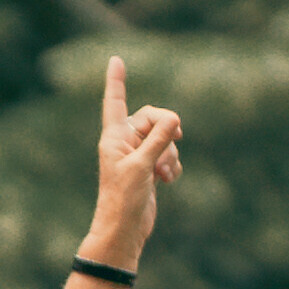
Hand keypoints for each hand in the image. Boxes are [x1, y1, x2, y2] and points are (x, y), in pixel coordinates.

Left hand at [87, 49, 184, 261]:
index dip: (117, 81)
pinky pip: (169, 155)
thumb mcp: (142, 166)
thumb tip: (174, 119)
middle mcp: (124, 143)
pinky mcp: (148, 169)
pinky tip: (168, 181)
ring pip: (165, 138)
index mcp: (113, 137)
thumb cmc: (124, 200)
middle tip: (172, 144)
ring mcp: (137, 156)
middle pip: (153, 118)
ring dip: (171, 154)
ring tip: (163, 174)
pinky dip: (173, 165)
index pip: (115, 102)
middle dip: (167, 131)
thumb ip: (158, 140)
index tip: (115, 59)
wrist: (124, 230)